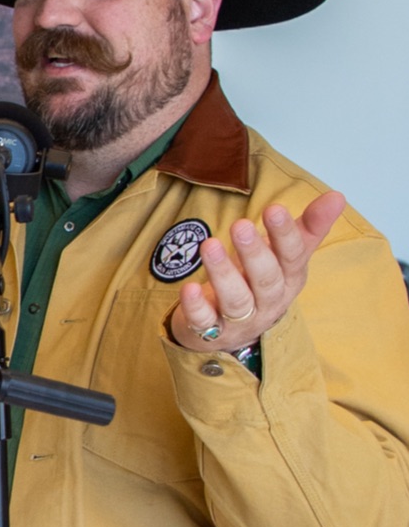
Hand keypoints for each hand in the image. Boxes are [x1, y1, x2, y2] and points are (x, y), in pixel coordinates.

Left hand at [169, 191, 345, 352]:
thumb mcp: (286, 256)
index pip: (292, 257)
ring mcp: (241, 319)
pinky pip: (204, 321)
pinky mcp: (211, 330)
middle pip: (265, 279)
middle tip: (239, 225)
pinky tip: (189, 288)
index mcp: (289, 280)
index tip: (274, 208)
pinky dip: (196, 306)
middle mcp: (269, 302)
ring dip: (223, 273)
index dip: (285, 234)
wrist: (233, 329)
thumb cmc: (260, 282)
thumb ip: (308, 226)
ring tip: (210, 245)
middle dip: (254, 253)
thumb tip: (338, 195)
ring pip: (236, 300)